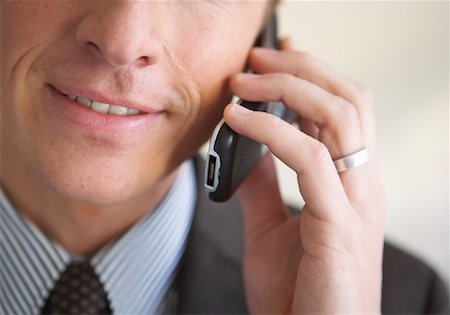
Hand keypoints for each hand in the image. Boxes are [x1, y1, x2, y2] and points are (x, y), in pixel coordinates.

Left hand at [223, 39, 386, 313]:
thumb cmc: (296, 294)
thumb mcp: (271, 228)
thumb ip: (264, 187)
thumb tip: (246, 149)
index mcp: (348, 185)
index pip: (342, 110)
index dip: (311, 74)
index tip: (274, 56)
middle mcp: (362, 186)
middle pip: (349, 99)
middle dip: (303, 68)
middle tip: (257, 57)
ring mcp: (356, 204)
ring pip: (339, 117)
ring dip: (287, 88)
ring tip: (244, 81)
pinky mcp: (339, 226)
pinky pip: (309, 159)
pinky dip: (270, 130)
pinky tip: (237, 121)